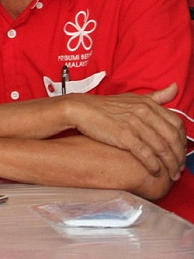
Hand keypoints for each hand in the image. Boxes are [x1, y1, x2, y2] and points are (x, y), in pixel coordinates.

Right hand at [65, 84, 185, 178]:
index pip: (176, 124)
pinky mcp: (124, 136)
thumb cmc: (105, 106)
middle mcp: (144, 112)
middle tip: (180, 168)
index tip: (181, 151)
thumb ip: (156, 96)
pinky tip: (156, 171)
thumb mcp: (133, 98)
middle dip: (179, 156)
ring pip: (162, 148)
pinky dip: (154, 165)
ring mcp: (135, 124)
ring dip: (170, 164)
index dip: (182, 140)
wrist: (80, 109)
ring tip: (172, 174)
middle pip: (172, 138)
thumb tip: (175, 88)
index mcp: (148, 104)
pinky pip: (146, 154)